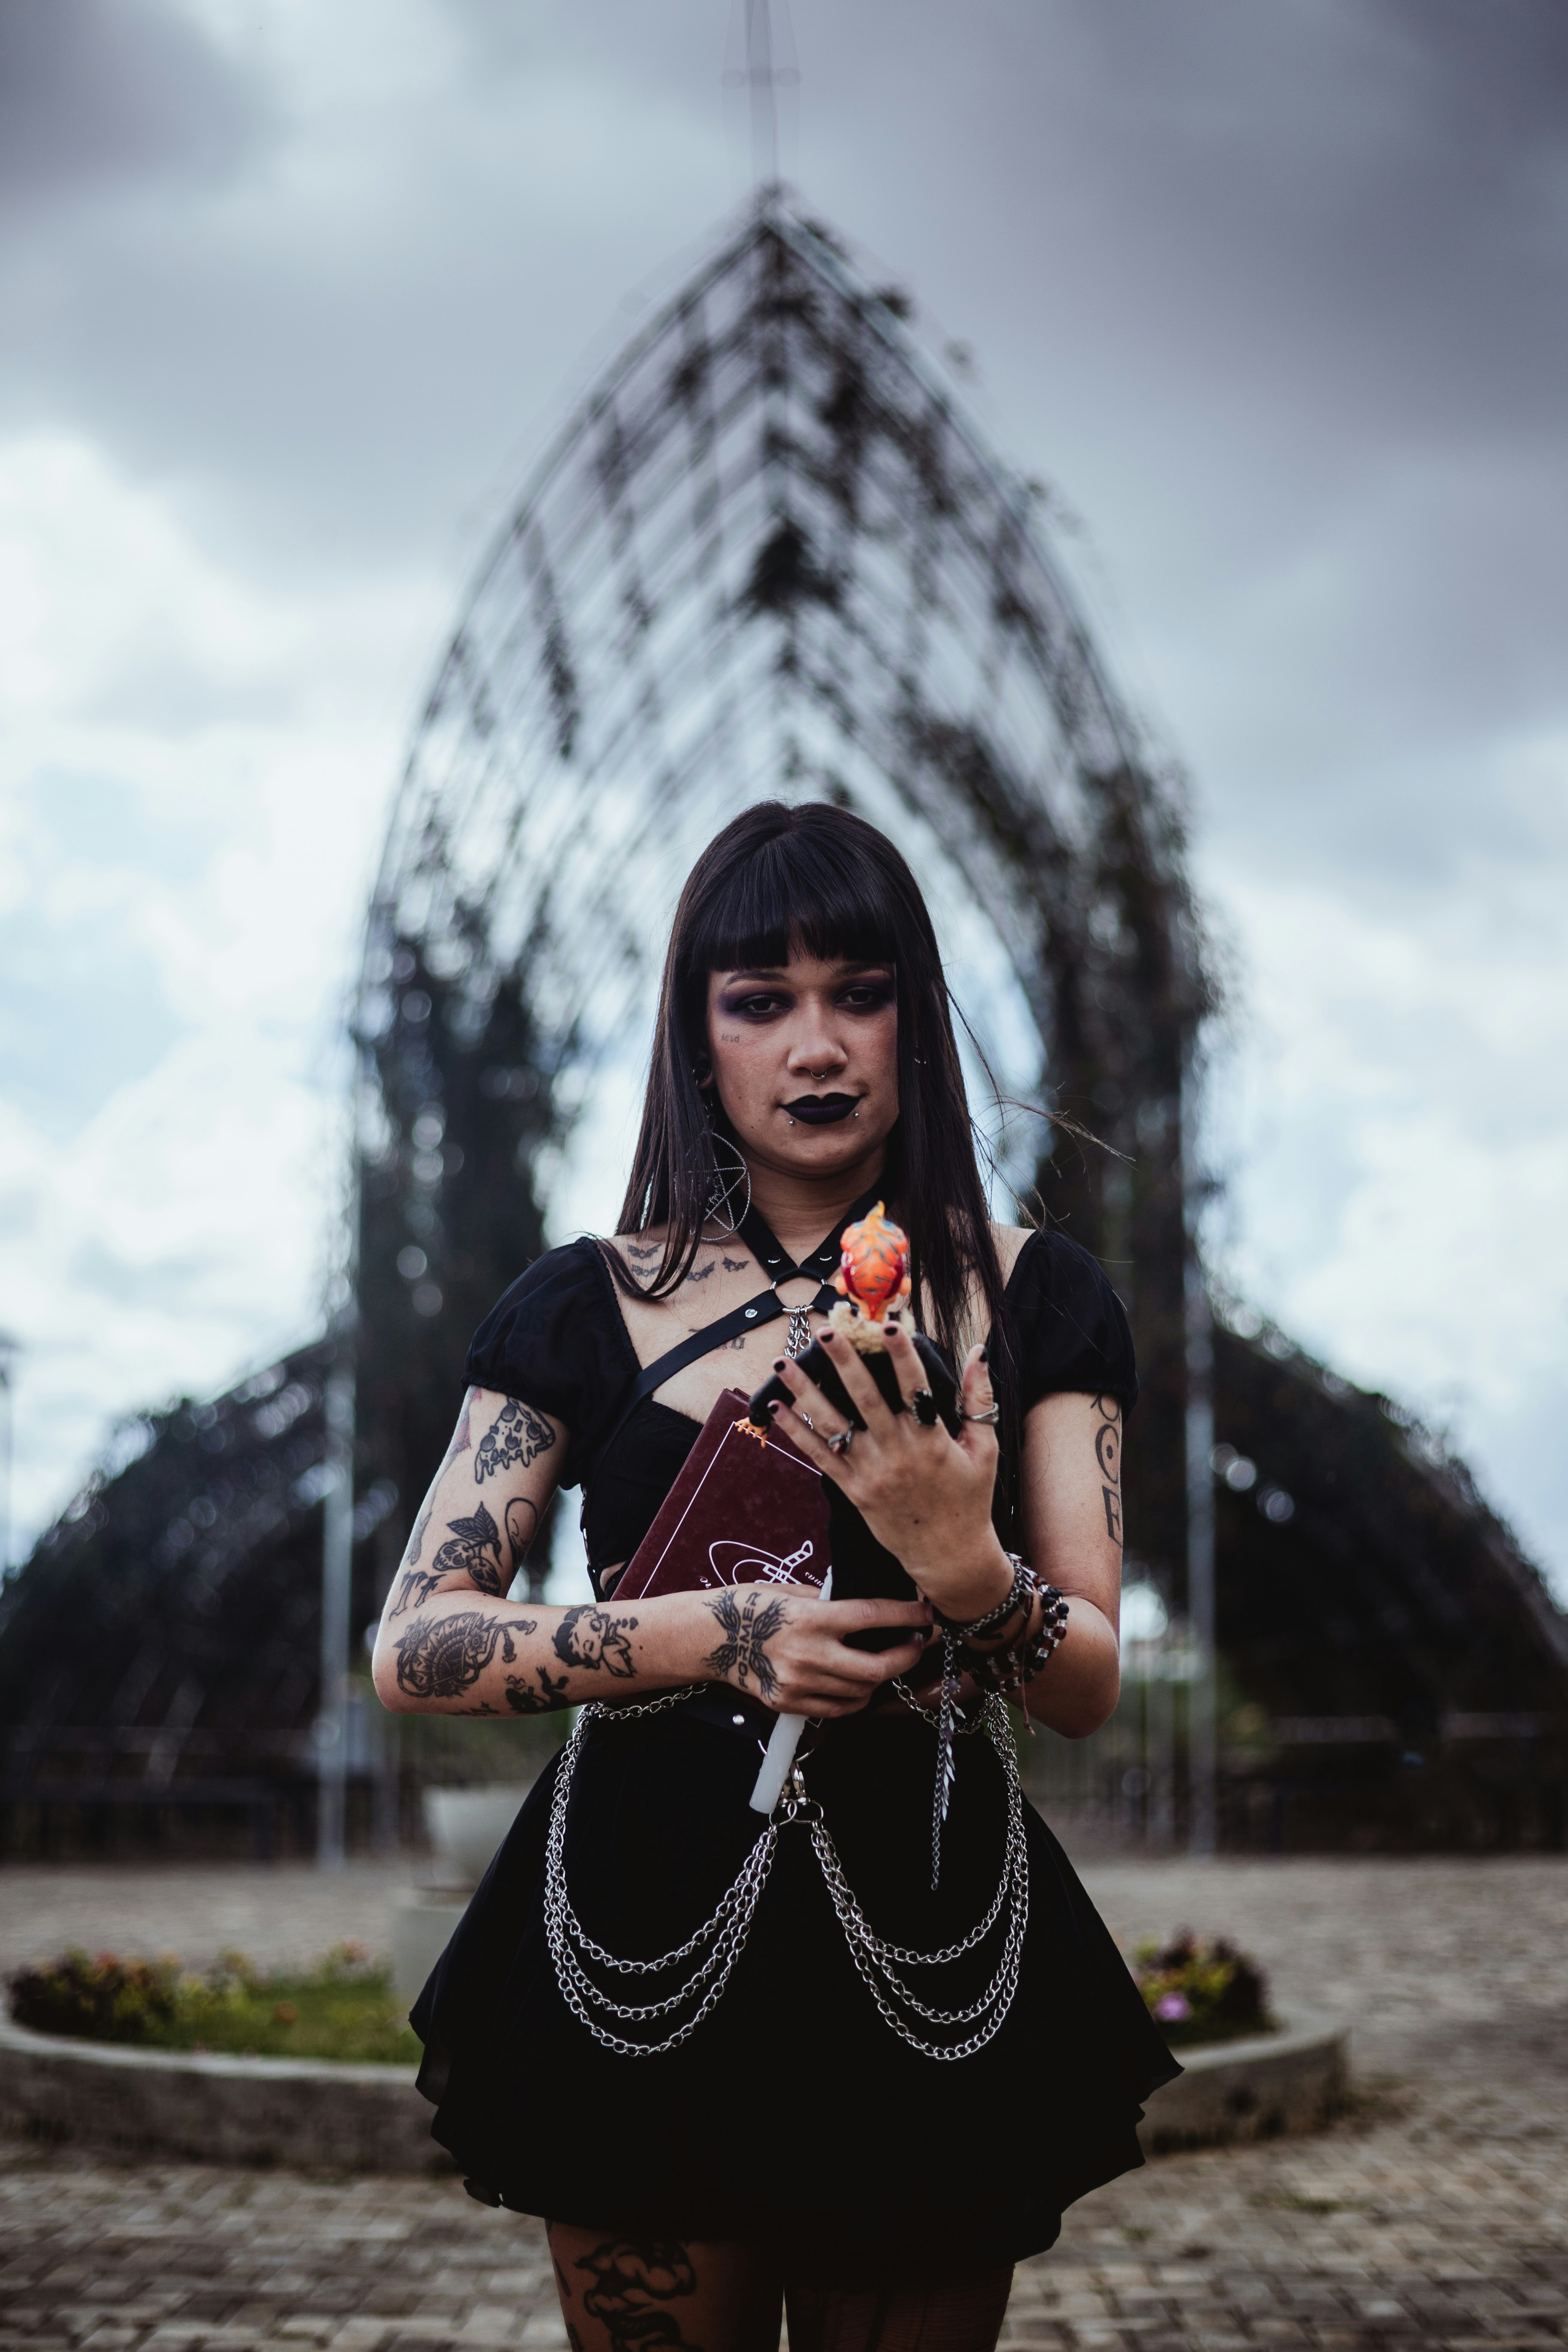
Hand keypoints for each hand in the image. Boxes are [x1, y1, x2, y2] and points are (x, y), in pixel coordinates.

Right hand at [695, 1587, 931, 1716]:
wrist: (708, 1639)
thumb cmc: (750, 1606)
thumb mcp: (793, 1591)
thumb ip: (831, 1601)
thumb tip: (870, 1608)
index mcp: (811, 1619)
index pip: (873, 1616)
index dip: (906, 1615)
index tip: (925, 1613)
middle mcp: (808, 1654)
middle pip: (876, 1667)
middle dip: (906, 1655)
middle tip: (916, 1643)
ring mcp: (799, 1684)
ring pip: (861, 1691)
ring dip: (880, 1676)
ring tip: (886, 1659)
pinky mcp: (789, 1704)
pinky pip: (838, 1709)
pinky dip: (855, 1697)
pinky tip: (858, 1682)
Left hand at [764, 1326, 1013, 1620]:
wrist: (949, 1555)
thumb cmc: (970, 1498)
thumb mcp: (985, 1449)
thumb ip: (979, 1400)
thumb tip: (978, 1351)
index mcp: (932, 1440)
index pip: (915, 1388)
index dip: (901, 1355)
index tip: (887, 1324)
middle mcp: (898, 1454)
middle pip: (866, 1399)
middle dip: (844, 1363)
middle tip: (825, 1332)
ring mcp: (872, 1473)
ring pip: (834, 1425)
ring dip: (805, 1392)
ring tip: (783, 1363)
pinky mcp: (854, 1491)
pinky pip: (821, 1457)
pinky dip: (797, 1433)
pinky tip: (779, 1409)